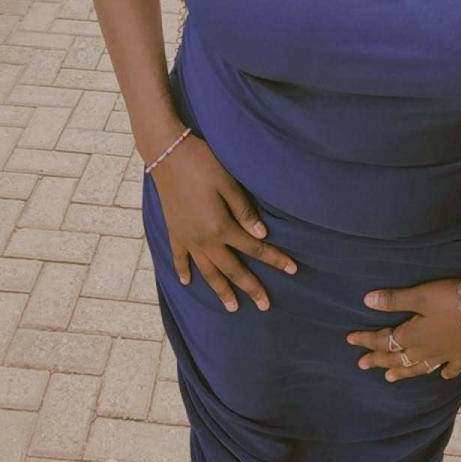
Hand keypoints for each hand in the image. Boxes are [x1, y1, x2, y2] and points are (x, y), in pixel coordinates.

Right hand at [151, 134, 297, 310]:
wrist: (167, 154)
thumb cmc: (203, 163)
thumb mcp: (229, 183)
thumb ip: (245, 211)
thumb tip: (262, 237)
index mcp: (221, 227)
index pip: (255, 249)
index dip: (275, 259)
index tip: (293, 270)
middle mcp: (204, 240)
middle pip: (232, 269)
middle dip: (250, 287)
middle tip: (265, 305)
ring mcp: (187, 238)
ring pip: (207, 272)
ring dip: (220, 290)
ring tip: (232, 307)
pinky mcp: (173, 232)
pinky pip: (179, 258)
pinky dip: (183, 271)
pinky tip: (187, 283)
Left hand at [346, 278, 460, 380]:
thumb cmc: (451, 300)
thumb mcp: (421, 296)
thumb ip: (394, 300)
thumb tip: (366, 301)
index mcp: (413, 335)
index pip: (384, 340)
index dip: (366, 340)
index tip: (349, 340)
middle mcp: (426, 349)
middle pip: (397, 357)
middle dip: (378, 360)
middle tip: (361, 365)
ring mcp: (445, 354)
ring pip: (419, 367)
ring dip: (403, 371)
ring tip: (389, 378)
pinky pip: (451, 368)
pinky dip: (444, 373)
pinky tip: (441, 376)